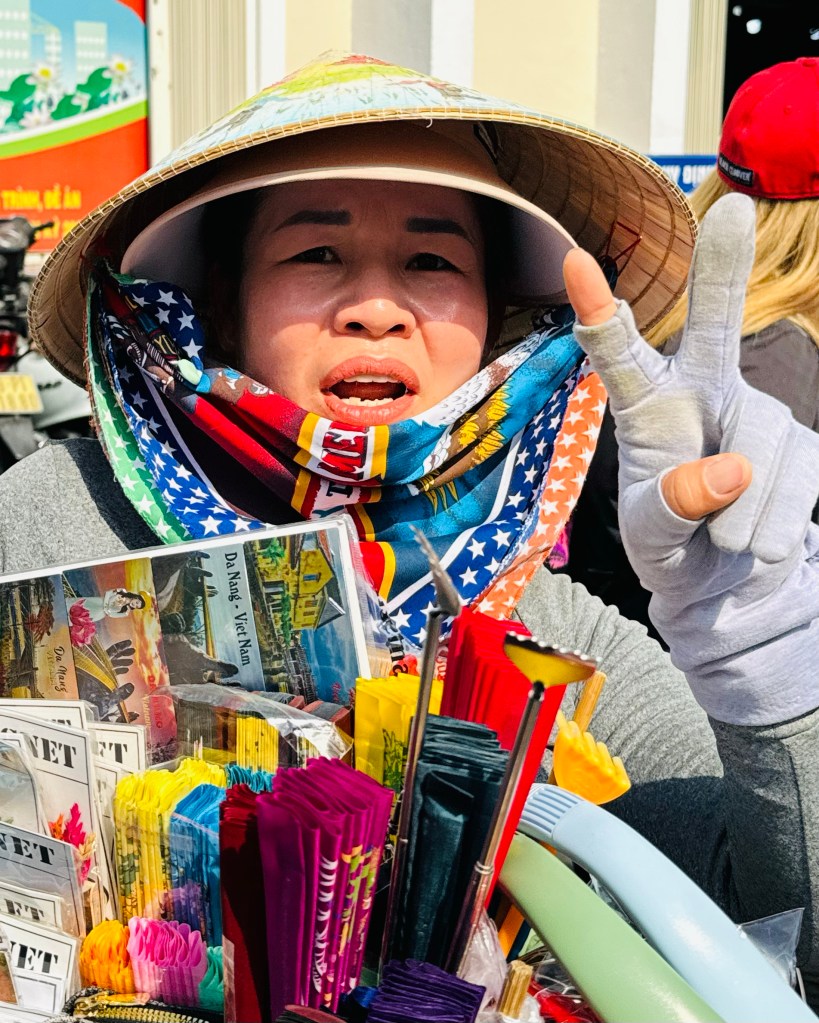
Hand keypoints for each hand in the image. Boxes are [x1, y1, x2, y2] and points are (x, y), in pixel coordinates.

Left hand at [563, 193, 818, 576]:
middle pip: (713, 326)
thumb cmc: (670, 546)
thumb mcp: (651, 537)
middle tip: (731, 208)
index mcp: (647, 406)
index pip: (618, 355)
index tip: (573, 260)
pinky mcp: (803, 444)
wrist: (726, 584)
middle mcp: (703, 392)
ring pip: (760, 446)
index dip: (598, 309)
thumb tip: (734, 470)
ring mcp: (757, 413)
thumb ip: (673, 506)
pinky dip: (772, 524)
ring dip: (742, 513)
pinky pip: (798, 478)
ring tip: (723, 541)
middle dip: (723, 270)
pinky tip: (756, 540)